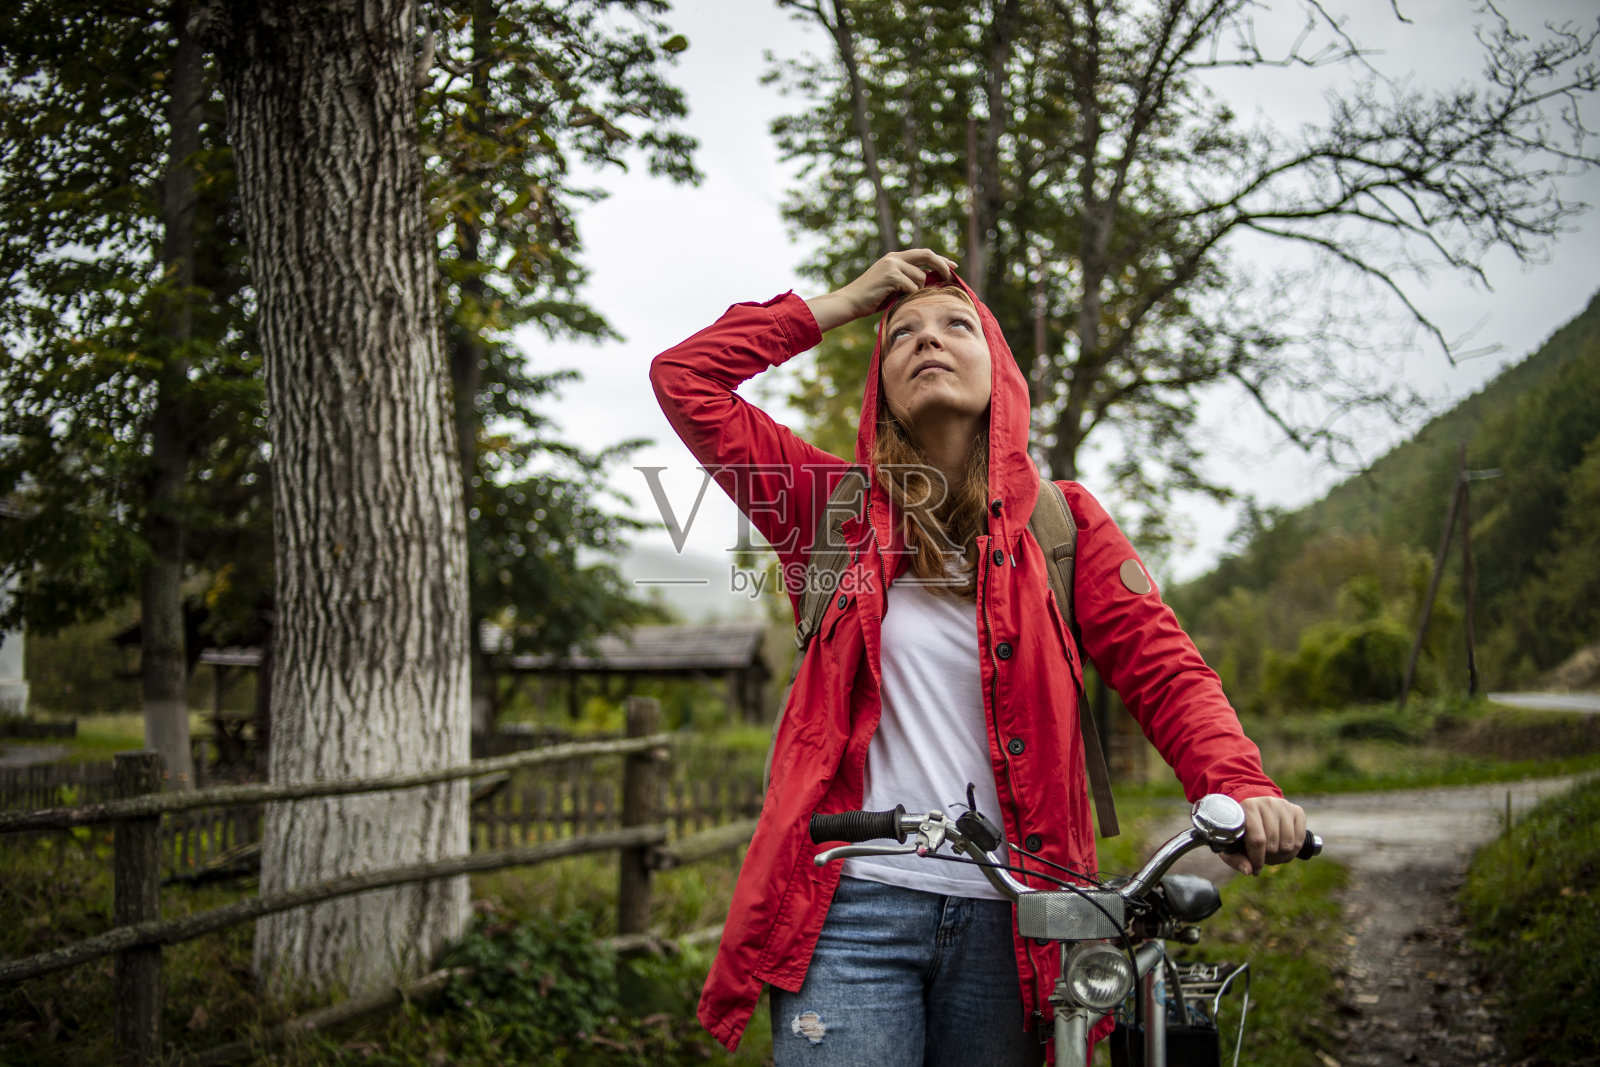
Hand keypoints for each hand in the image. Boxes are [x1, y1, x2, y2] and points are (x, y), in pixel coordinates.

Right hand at [805, 249, 959, 332]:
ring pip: (920, 278)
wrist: (851, 302)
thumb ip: (908, 279)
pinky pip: (912, 287)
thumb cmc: (871, 299)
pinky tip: (894, 299)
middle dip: (941, 265)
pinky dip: (908, 296)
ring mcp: (892, 265)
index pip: (924, 254)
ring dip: (917, 291)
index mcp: (895, 258)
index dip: (940, 259)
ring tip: (900, 298)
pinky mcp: (891, 276)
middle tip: (950, 277)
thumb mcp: (893, 286)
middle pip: (927, 256)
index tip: (953, 266)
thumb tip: (930, 280)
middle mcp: (895, 258)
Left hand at [1219, 795, 1306, 876]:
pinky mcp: (1297, 811)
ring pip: (1288, 844)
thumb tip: (1249, 871)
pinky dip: (1293, 852)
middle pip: (1273, 844)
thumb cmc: (1241, 829)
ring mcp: (1284, 806)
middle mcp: (1267, 803)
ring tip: (1271, 855)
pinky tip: (1282, 849)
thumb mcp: (1231, 843)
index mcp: (1247, 808)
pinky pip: (1300, 841)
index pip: (1257, 840)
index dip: (1257, 860)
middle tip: (1262, 859)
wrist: (1253, 811)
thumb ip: (1236, 859)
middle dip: (1268, 859)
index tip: (1255, 869)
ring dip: (1280, 857)